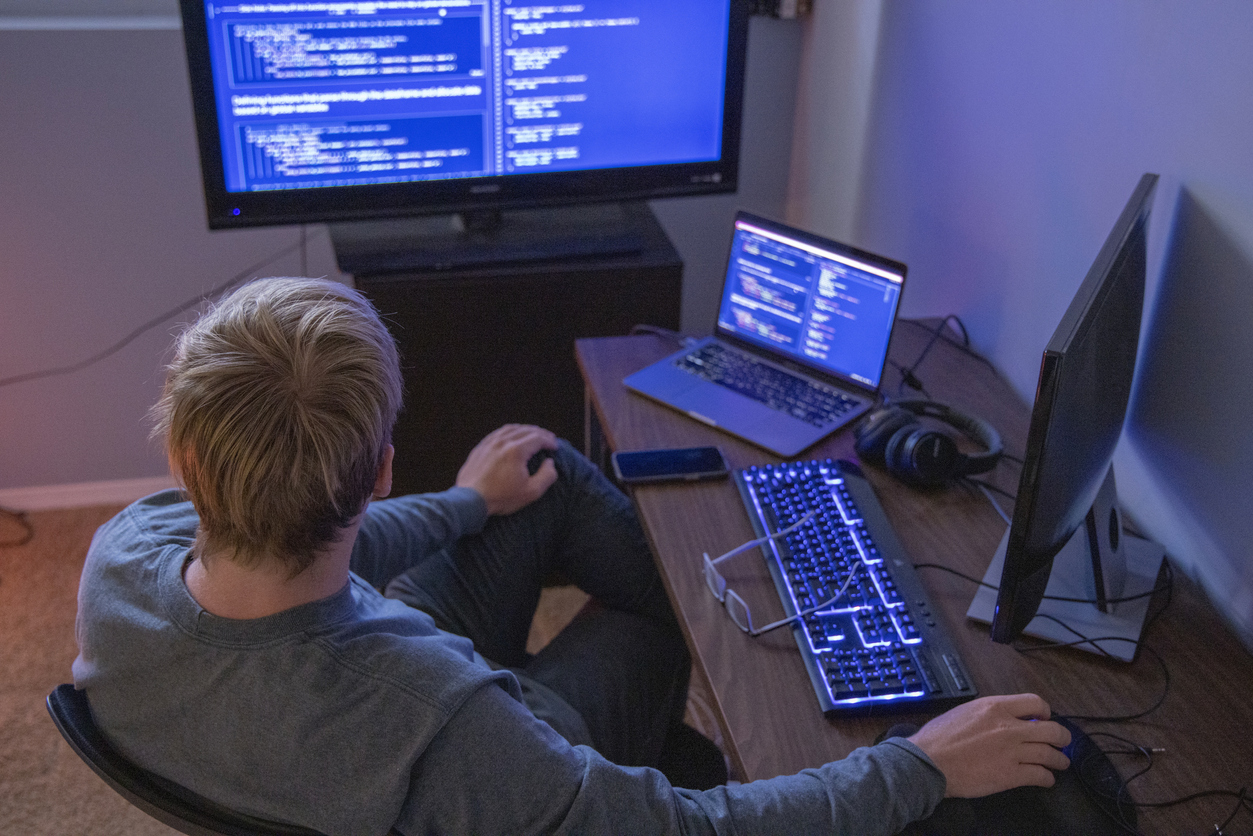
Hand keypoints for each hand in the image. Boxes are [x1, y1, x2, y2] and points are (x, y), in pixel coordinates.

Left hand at [456, 425, 558, 515]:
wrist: (470, 501)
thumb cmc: (501, 498)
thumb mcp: (531, 492)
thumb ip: (547, 476)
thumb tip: (550, 463)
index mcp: (516, 450)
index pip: (537, 438)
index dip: (549, 441)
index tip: (555, 447)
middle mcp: (503, 442)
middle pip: (525, 430)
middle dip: (540, 433)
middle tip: (548, 438)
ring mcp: (489, 443)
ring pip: (511, 429)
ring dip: (525, 429)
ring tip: (533, 434)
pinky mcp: (480, 448)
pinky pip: (498, 433)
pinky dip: (510, 432)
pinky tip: (512, 437)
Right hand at [907, 693, 1070, 797]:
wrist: (929, 762)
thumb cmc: (939, 737)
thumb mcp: (965, 711)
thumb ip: (988, 714)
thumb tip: (1003, 719)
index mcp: (995, 707)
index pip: (1035, 703)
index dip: (1045, 712)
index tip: (1044, 719)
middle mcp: (1009, 727)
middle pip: (1052, 730)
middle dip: (1061, 737)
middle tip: (1061, 742)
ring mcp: (1012, 752)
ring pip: (1050, 754)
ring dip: (1059, 759)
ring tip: (1060, 763)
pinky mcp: (1011, 775)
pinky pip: (1040, 775)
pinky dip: (1047, 778)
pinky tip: (1046, 779)